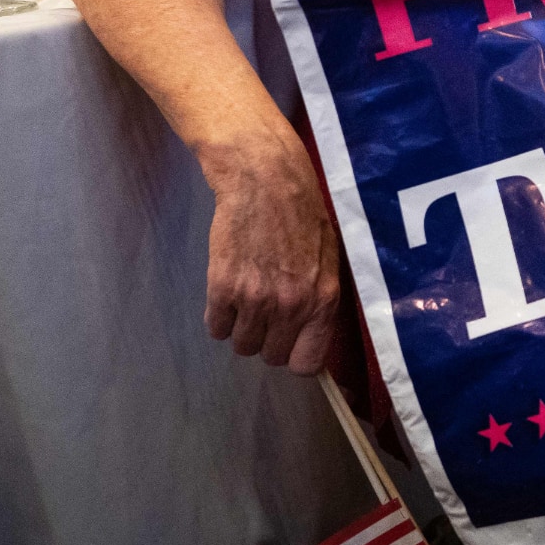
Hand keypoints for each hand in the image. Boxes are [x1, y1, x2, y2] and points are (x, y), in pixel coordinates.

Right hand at [199, 132, 339, 373]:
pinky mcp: (223, 287)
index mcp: (324, 300)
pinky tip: (227, 293)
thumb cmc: (302, 215)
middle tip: (265, 313)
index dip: (295, 357)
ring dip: (241, 328)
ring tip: (246, 298)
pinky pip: (216, 328)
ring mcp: (256, 299)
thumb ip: (321, 300)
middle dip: (267, 340)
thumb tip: (312, 336)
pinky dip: (219, 316)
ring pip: (241, 345)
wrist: (266, 181)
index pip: (307, 363)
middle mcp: (292, 306)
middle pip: (271, 356)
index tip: (289, 345)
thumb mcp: (328, 259)